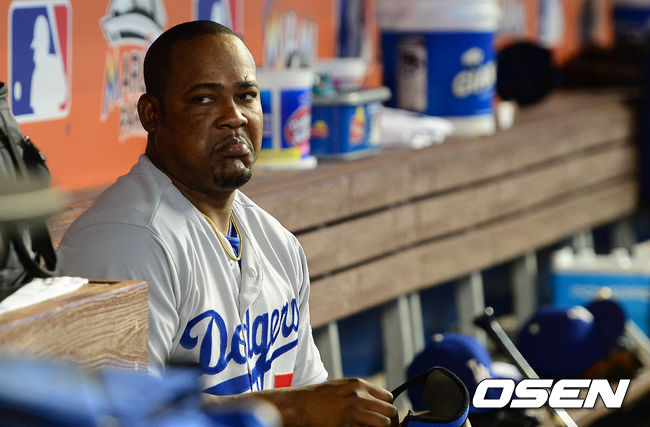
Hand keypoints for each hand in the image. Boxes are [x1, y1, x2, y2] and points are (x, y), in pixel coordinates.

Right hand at [260, 377, 397, 426]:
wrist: (299, 405)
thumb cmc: (318, 398)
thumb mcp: (341, 387)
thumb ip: (359, 393)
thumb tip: (377, 404)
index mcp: (358, 384)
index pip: (388, 397)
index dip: (387, 409)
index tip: (386, 417)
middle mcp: (358, 396)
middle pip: (389, 411)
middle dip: (391, 422)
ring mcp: (353, 411)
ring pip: (384, 423)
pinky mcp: (346, 425)